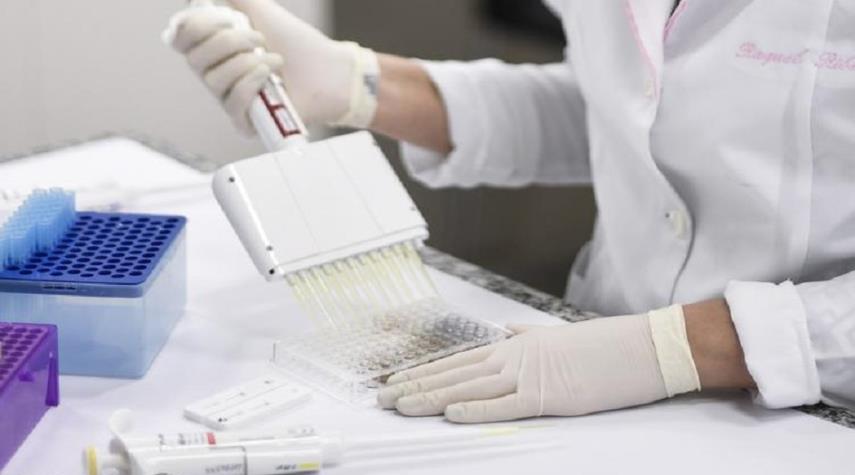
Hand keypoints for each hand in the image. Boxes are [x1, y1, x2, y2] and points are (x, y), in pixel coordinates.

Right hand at [166, 0, 376, 133]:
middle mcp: (216, 75)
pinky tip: (273, 76)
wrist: (328, 69)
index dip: (194, 26)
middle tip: (259, 39)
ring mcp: (229, 99)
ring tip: (274, 60)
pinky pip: (232, 102)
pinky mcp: (245, 121)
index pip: (180, 39)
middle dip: (229, 42)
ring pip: (213, 81)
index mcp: (213, 48)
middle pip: (194, 59)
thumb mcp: (260, 10)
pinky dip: (253, 82)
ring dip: (248, 63)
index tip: (225, 18)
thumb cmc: (297, 43)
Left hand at [378, 309, 701, 422]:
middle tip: (382, 398)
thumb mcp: (556, 336)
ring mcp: (529, 375)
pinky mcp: (548, 396)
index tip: (396, 381)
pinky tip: (449, 414)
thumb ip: (527, 334)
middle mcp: (513, 357)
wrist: (639, 347)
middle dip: (416, 386)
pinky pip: (504, 405)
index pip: (458, 361)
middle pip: (454, 374)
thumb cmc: (600, 345)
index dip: (424, 372)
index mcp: (513, 346)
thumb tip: (507, 330)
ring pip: (469, 387)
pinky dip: (475, 408)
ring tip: (401, 405)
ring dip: (431, 398)